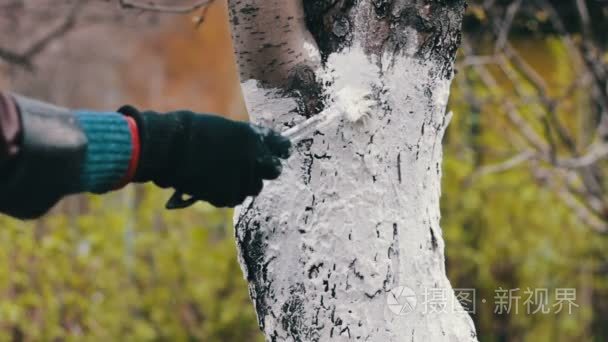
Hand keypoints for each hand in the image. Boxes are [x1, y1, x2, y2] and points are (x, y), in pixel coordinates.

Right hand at [119, 106, 290, 207]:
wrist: (170, 149)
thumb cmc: (191, 133)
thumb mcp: (224, 129)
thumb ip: (244, 142)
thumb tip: (257, 152)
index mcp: (252, 137)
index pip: (282, 146)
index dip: (281, 150)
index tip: (281, 153)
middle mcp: (253, 158)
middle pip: (273, 171)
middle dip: (265, 170)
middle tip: (253, 169)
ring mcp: (242, 178)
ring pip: (253, 188)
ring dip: (243, 183)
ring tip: (223, 175)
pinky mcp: (228, 195)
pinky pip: (234, 198)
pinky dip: (225, 194)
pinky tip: (211, 184)